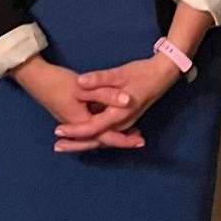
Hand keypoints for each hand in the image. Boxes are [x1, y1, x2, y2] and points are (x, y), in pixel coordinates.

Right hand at [11, 56, 143, 151]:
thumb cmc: (58, 82)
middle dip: (121, 140)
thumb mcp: (84, 88)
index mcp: (82, 123)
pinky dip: (104, 126)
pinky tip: (111, 120)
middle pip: (103, 139)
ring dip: (113, 134)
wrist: (35, 78)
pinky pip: (91, 126)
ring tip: (131, 133)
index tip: (140, 141)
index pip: (107, 136)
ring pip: (97, 133)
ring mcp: (73, 121)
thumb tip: (127, 100)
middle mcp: (78, 126)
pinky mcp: (70, 114)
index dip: (125, 139)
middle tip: (140, 141)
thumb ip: (106, 94)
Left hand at [53, 55, 183, 152]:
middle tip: (56, 147)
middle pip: (95, 138)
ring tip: (65, 142)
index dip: (74, 130)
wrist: (163, 75)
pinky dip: (94, 135)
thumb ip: (100, 79)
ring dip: (83, 140)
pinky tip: (84, 134)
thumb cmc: (142, 73)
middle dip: (76, 144)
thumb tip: (80, 82)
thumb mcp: (120, 74)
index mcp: (118, 114)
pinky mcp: (125, 119)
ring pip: (101, 137)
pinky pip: (107, 132)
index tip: (57, 132)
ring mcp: (124, 123)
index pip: (92, 127)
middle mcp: (121, 123)